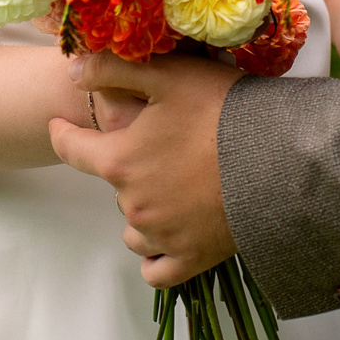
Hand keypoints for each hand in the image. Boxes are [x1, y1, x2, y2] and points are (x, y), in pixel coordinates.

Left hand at [49, 52, 244, 286]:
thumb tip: (73, 71)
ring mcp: (161, 236)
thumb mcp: (169, 74)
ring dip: (141, 212)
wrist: (280, 159)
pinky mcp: (191, 258)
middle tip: (161, 147)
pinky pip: (156, 270)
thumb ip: (114, 69)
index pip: (72, 149)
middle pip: (113, 187)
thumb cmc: (223, 112)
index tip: (59, 127)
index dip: (62, 134)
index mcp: (120, 161)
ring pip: (133, 229)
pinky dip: (156, 255)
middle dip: (127, 167)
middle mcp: (133, 205)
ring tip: (168, 190)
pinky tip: (167, 238)